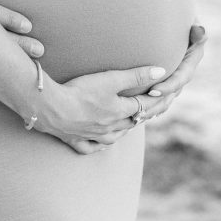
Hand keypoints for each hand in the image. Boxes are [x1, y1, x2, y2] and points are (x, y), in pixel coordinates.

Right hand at [33, 63, 170, 154]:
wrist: (52, 108)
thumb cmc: (81, 92)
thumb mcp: (111, 79)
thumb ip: (135, 75)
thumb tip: (161, 72)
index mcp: (120, 112)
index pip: (145, 106)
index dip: (158, 99)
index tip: (169, 93)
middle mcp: (110, 128)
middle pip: (131, 122)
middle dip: (143, 114)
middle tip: (151, 109)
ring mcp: (92, 136)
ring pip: (114, 137)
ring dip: (124, 131)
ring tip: (128, 124)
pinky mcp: (75, 140)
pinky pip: (91, 147)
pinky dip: (98, 146)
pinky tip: (100, 144)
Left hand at [118, 22, 207, 124]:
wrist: (168, 13)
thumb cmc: (176, 13)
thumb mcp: (185, 17)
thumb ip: (193, 27)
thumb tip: (200, 30)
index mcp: (191, 57)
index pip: (180, 77)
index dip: (168, 86)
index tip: (152, 91)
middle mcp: (184, 69)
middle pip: (172, 92)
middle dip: (157, 103)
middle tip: (140, 111)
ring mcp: (174, 75)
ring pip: (166, 97)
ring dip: (153, 108)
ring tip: (137, 117)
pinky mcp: (163, 77)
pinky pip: (158, 95)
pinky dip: (149, 104)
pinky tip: (136, 114)